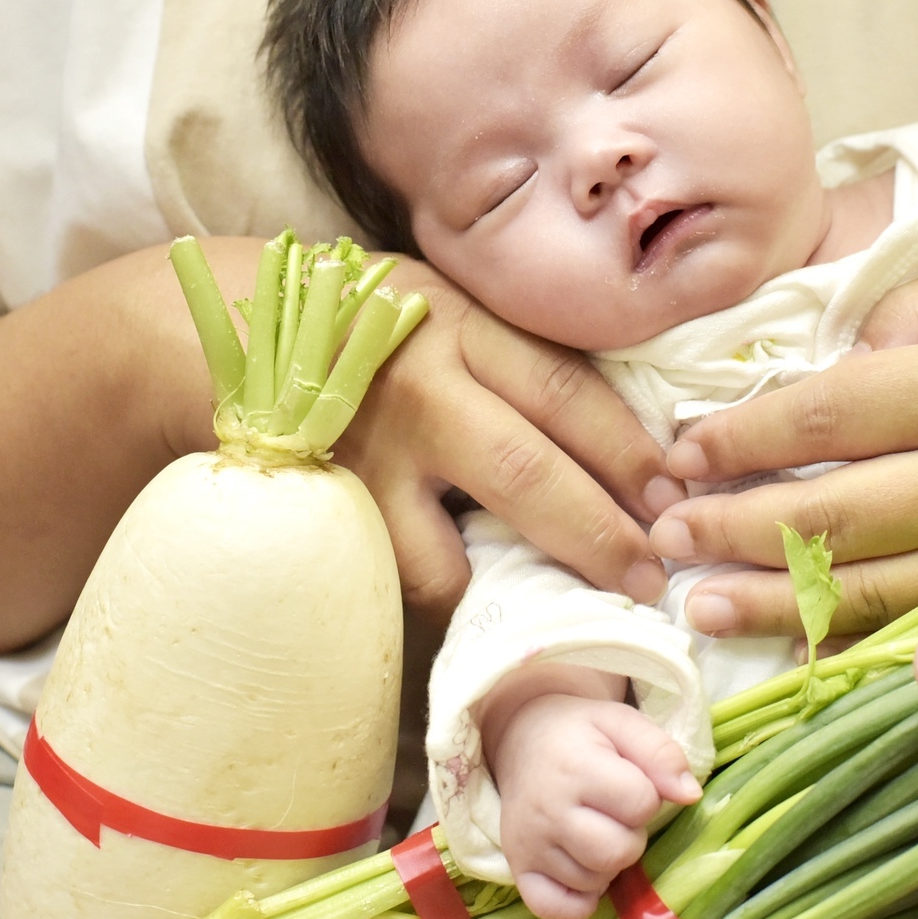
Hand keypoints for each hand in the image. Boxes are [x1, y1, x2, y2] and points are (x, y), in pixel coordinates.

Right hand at [332, 258, 677, 616]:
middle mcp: (417, 393)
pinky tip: (498, 609)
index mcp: (460, 327)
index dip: (629, 453)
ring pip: (457, 553)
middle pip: (529, 474)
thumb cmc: (376, 318)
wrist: (242, 333)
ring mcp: (368, 465)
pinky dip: (456, 598)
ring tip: (585, 612)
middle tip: (652, 577)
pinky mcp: (335, 518)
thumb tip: (632, 434)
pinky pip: (405, 579)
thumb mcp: (454, 305)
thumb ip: (521, 357)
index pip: (566, 392)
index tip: (675, 497)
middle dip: (602, 536)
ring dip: (525, 590)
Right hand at [484, 688, 701, 918]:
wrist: (523, 742)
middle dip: (631, 836)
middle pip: (618, 852)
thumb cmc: (581, 735)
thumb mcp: (622, 723)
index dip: (647, 796)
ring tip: (596, 833)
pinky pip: (558, 909)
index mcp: (575, 768)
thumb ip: (661, 753)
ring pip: (594, 882)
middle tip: (615, 815)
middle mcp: (546, 810)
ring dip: (607, 864)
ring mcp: (528, 845)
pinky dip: (579, 900)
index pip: (640, 804)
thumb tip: (690, 795)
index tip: (629, 784)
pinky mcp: (518, 869)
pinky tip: (582, 868)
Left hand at [654, 264, 917, 637]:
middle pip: (831, 510)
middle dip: (732, 526)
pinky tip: (797, 662)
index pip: (829, 413)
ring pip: (868, 588)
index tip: (682, 450)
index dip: (744, 436)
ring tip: (698, 605)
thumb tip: (835, 356)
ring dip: (771, 601)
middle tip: (663, 535)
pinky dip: (857, 655)